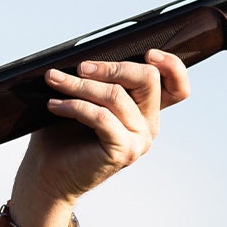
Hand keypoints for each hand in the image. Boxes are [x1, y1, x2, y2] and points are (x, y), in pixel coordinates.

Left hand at [10, 49, 191, 226]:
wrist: (48, 174)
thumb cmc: (62, 134)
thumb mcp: (87, 98)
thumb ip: (101, 80)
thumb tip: (90, 51)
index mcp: (145, 111)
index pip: (177, 87)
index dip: (172, 66)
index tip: (149, 54)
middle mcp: (148, 125)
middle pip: (148, 79)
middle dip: (111, 67)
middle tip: (80, 67)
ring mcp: (139, 140)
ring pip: (116, 95)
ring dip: (80, 84)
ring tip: (54, 81)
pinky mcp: (123, 151)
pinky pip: (102, 116)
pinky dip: (75, 106)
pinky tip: (55, 105)